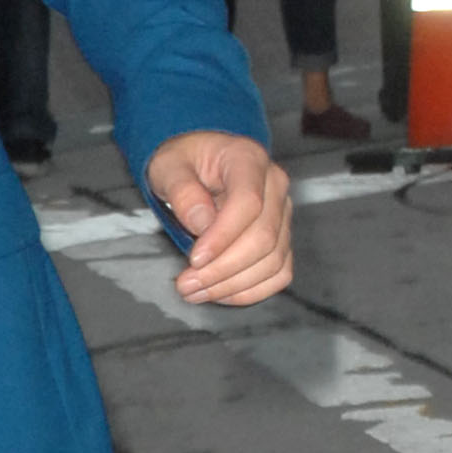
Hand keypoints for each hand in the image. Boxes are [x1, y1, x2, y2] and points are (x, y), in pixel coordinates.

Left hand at [147, 131, 292, 306]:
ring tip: (195, 292)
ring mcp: (283, 213)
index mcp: (249, 159)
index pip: (249, 203)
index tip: (194, 259)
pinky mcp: (282, 237)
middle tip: (186, 284)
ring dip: (233, 285)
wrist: (199, 162)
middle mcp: (274, 185)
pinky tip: (220, 293)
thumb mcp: (168, 166)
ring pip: (273, 260)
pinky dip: (251, 290)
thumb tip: (201, 223)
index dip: (223, 237)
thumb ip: (182, 190)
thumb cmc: (184, 162)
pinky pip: (278, 273)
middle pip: (264, 237)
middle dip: (223, 269)